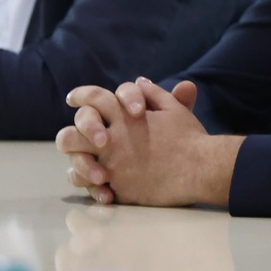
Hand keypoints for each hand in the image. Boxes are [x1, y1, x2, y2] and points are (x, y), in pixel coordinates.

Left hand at [57, 79, 240, 208]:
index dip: (81, 96)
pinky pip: (93, 190)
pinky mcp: (118, 189)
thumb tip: (140, 81)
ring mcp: (112, 167)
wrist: (200, 169)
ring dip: (79, 166)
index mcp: (124, 117)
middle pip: (70, 136)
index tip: (73, 99)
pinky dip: (95, 188)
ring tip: (88, 168)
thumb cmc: (190, 137)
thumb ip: (154, 93)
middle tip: (75, 140)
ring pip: (76, 166)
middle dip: (70, 136)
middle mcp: (112, 141)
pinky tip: (103, 187)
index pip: (93, 98)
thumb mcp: (174, 109)